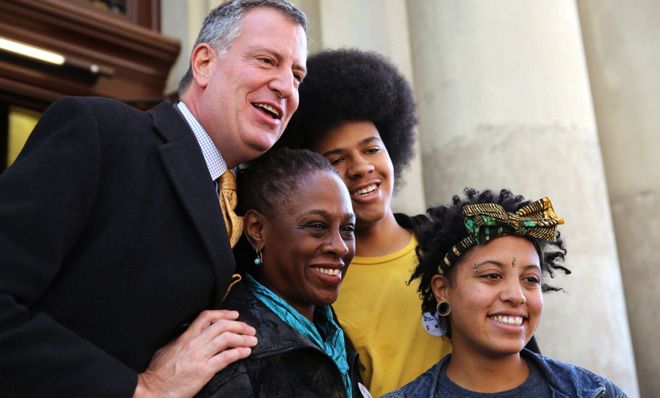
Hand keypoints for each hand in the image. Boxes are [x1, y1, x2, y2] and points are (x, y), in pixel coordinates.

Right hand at [133, 310, 256, 397]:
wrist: (153, 389)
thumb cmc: (158, 373)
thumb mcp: (167, 349)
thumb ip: (181, 341)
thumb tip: (193, 336)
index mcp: (185, 337)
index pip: (206, 317)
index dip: (223, 313)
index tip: (234, 315)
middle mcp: (193, 343)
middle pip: (222, 326)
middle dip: (239, 325)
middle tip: (250, 329)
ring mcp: (199, 356)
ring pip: (227, 339)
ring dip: (243, 338)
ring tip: (252, 340)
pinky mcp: (204, 371)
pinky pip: (226, 358)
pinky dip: (239, 353)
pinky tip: (246, 352)